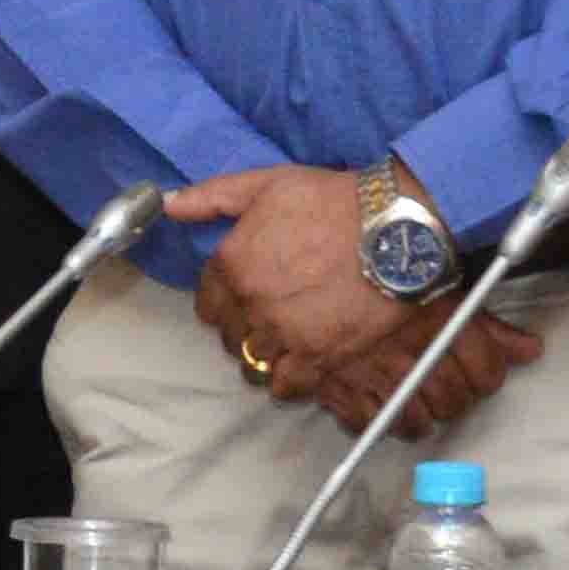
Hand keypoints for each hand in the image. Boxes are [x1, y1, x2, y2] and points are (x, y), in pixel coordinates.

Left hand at [163, 166, 532, 437]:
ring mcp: (284, 333)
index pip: (208, 306)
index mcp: (231, 264)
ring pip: (255, 364)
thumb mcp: (267, 184)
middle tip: (274, 322)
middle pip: (232, 338)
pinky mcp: (320, 356)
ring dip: (269, 356)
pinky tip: (305, 363)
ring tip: (290, 343)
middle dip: (247, 331)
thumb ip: (213, 197)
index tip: (246, 303)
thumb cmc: (334, 201)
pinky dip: (292, 379)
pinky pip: (288, 385)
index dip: (226, 306)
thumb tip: (171, 206)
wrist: (398, 227)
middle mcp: (250, 303)